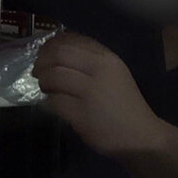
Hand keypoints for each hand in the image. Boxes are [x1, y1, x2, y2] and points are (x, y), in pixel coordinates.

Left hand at [32, 32, 167, 156]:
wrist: (140, 136)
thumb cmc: (125, 104)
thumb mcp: (114, 73)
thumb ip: (91, 60)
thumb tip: (58, 49)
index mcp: (108, 59)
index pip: (72, 41)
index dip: (52, 44)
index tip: (45, 52)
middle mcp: (99, 71)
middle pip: (59, 55)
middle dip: (42, 61)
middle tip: (38, 70)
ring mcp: (89, 93)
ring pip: (53, 76)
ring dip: (43, 81)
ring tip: (45, 86)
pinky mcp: (81, 115)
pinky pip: (55, 101)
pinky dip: (49, 100)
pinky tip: (53, 103)